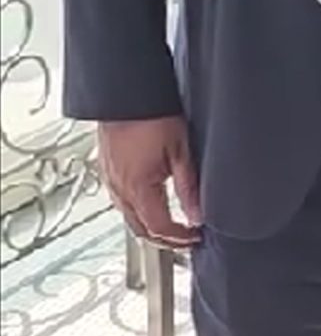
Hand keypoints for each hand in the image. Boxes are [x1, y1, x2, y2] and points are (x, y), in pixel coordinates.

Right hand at [98, 117, 201, 248]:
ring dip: (152, 228)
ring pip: (130, 219)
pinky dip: (139, 213)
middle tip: (187, 240)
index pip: (159, 228)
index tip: (196, 237)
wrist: (127, 94)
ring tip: (174, 227)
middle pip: (141, 231)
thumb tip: (197, 215)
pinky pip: (122, 203)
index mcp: (137, 188)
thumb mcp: (180, 152)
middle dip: (166, 241)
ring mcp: (111, 181)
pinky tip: (153, 206)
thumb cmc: (152, 116)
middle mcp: (120, 189)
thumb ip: (189, 188)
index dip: (180, 238)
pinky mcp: (108, 172)